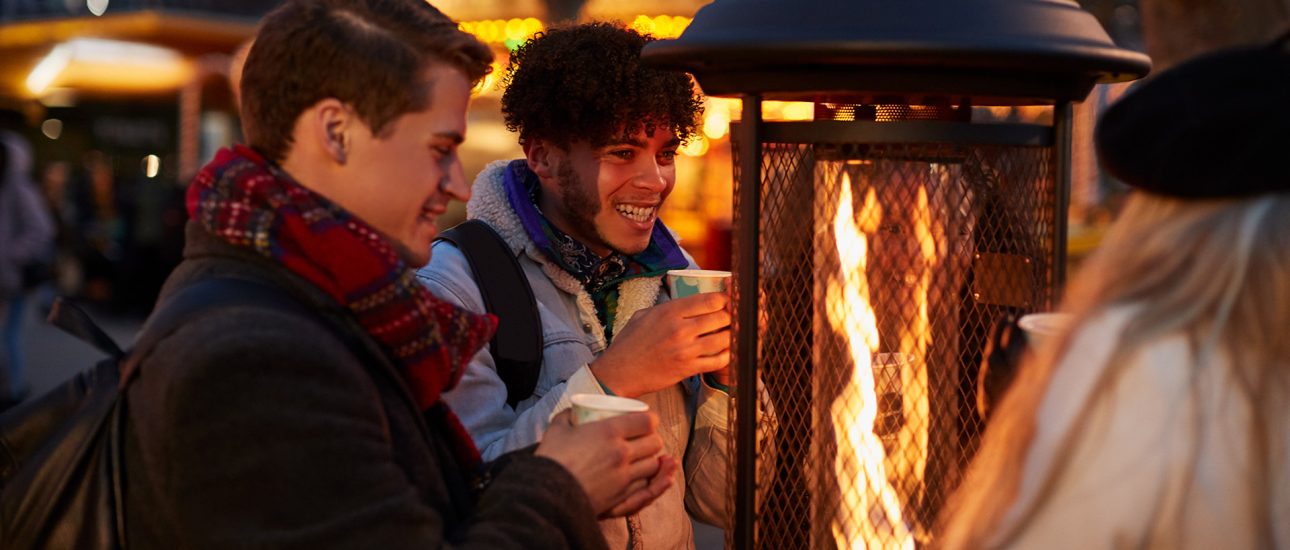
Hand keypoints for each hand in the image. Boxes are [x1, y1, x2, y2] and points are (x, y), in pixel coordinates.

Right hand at [535, 410, 676, 517]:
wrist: (546, 494)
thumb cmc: (551, 459)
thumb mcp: (557, 429)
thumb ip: (567, 416)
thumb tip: (572, 412)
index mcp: (609, 431)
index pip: (647, 421)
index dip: (651, 419)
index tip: (646, 421)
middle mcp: (621, 453)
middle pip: (655, 443)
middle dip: (653, 439)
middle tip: (644, 440)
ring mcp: (623, 476)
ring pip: (653, 466)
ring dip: (651, 460)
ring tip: (643, 458)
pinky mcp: (621, 497)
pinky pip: (645, 487)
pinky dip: (647, 480)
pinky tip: (642, 477)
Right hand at [591, 292, 731, 396]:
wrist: (619, 372)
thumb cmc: (629, 343)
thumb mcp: (643, 315)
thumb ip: (667, 307)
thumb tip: (687, 301)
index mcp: (670, 311)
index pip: (710, 300)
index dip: (725, 299)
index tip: (727, 301)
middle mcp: (680, 329)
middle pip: (722, 317)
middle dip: (731, 316)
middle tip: (732, 318)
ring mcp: (686, 350)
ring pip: (724, 338)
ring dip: (731, 335)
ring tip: (731, 334)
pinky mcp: (688, 369)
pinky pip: (718, 361)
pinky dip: (726, 355)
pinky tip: (726, 352)